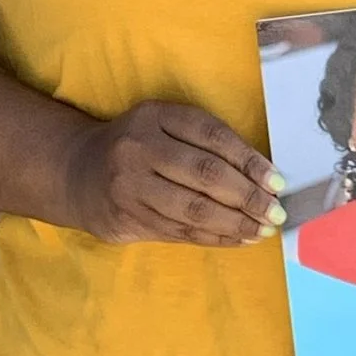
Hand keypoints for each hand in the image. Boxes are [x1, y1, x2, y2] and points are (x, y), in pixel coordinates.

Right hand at [57, 101, 281, 246]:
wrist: (79, 171)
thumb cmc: (140, 147)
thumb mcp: (164, 126)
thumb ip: (206, 142)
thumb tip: (263, 175)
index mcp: (154, 116)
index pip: (212, 135)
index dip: (249, 160)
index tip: (277, 181)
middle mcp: (139, 149)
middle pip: (205, 174)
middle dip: (247, 196)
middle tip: (275, 212)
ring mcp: (130, 187)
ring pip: (194, 209)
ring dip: (236, 223)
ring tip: (263, 229)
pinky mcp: (128, 218)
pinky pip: (181, 231)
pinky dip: (216, 237)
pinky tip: (239, 238)